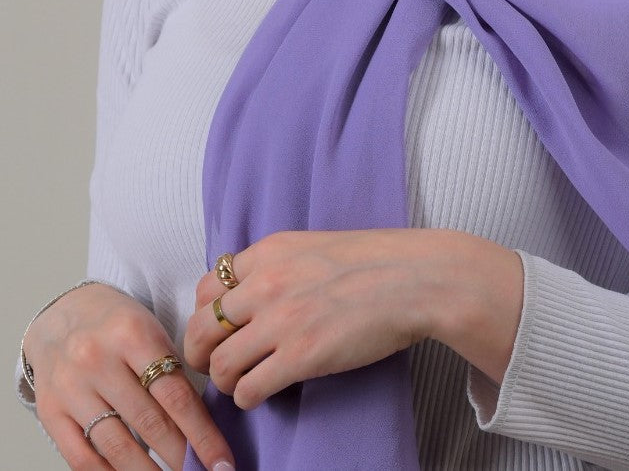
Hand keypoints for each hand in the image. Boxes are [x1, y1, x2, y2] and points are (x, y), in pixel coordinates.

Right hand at [23, 282, 234, 470]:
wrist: (63, 313)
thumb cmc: (118, 325)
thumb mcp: (151, 331)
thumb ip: (172, 374)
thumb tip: (202, 430)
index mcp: (133, 334)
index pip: (176, 395)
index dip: (203, 435)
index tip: (222, 462)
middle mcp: (98, 360)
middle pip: (149, 423)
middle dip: (181, 457)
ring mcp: (71, 388)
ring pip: (116, 446)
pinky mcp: (50, 411)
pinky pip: (81, 457)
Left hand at [184, 228, 437, 408]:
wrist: (415, 277)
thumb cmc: (375, 261)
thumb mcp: (314, 246)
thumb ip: (278, 265)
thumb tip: (253, 291)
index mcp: (269, 252)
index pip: (208, 286)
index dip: (205, 313)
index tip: (216, 329)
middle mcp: (267, 284)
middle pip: (201, 327)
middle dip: (198, 353)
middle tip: (211, 365)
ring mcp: (282, 321)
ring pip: (219, 363)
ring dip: (224, 380)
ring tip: (240, 384)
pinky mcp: (301, 357)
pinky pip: (249, 388)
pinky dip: (248, 397)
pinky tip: (261, 395)